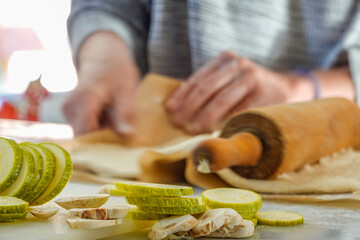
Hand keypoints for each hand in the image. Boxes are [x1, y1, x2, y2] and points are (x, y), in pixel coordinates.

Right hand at [62, 32, 139, 136]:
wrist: (103, 57)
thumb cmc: (116, 72)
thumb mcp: (126, 91)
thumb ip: (125, 114)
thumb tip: (128, 136)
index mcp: (84, 99)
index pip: (87, 132)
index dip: (103, 143)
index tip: (120, 146)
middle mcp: (70, 106)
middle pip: (84, 136)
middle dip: (102, 141)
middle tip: (122, 136)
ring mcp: (68, 110)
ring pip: (83, 134)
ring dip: (100, 134)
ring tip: (116, 123)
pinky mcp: (70, 113)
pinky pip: (83, 128)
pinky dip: (97, 128)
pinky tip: (108, 120)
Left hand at [166, 52, 312, 133]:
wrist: (286, 88)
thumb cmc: (248, 88)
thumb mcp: (229, 79)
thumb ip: (208, 87)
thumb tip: (177, 107)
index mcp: (225, 59)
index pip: (198, 78)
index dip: (182, 95)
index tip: (170, 110)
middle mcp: (238, 64)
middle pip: (207, 88)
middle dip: (190, 108)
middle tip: (179, 124)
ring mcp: (252, 78)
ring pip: (222, 100)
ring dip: (204, 117)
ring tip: (191, 129)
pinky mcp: (265, 95)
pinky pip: (240, 111)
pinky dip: (225, 122)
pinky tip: (214, 131)